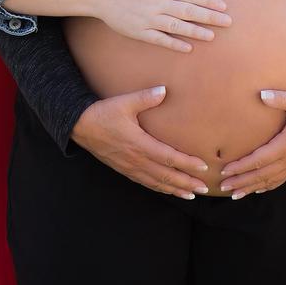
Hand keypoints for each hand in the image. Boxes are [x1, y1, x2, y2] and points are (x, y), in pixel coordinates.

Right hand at [71, 86, 210, 199]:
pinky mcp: (124, 169)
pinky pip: (146, 183)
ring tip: (192, 194)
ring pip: (157, 183)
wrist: (81, 126)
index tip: (204, 167)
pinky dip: (160, 188)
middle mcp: (136, 160)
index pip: (169, 157)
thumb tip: (164, 90)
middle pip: (167, 176)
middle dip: (187, 183)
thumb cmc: (103, 113)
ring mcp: (130, 167)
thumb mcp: (124, 102)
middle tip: (205, 188)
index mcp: (139, 144)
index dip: (187, 164)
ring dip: (176, 189)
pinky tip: (169, 190)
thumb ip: (145, 97)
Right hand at [94, 0, 231, 51]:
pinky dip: (174, 44)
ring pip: (177, 27)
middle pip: (188, 12)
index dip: (207, 1)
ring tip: (212, 36)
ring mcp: (148, 19)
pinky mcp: (139, 32)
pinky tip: (188, 48)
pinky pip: (160, 39)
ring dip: (196, 32)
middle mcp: (157, 4)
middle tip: (228, 22)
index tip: (223, 7)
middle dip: (209, 17)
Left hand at [218, 90, 285, 198]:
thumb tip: (261, 94)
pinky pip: (281, 179)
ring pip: (270, 181)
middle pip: (261, 175)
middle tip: (223, 187)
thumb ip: (279, 98)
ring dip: (251, 187)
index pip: (258, 160)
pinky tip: (258, 189)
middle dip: (241, 182)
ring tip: (235, 194)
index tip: (225, 171)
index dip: (241, 167)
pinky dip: (268, 186)